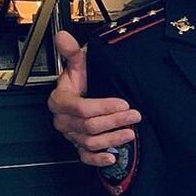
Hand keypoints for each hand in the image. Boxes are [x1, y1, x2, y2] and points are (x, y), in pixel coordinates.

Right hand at [48, 31, 140, 166]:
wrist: (83, 93)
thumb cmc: (82, 80)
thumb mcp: (80, 63)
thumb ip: (72, 51)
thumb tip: (63, 36)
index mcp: (60, 100)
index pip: (80, 108)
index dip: (103, 107)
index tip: (123, 102)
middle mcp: (63, 120)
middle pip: (88, 126)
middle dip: (114, 120)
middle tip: (135, 115)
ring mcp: (71, 134)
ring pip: (90, 141)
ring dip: (112, 138)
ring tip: (131, 131)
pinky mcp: (79, 146)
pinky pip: (85, 157)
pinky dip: (98, 159)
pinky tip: (112, 157)